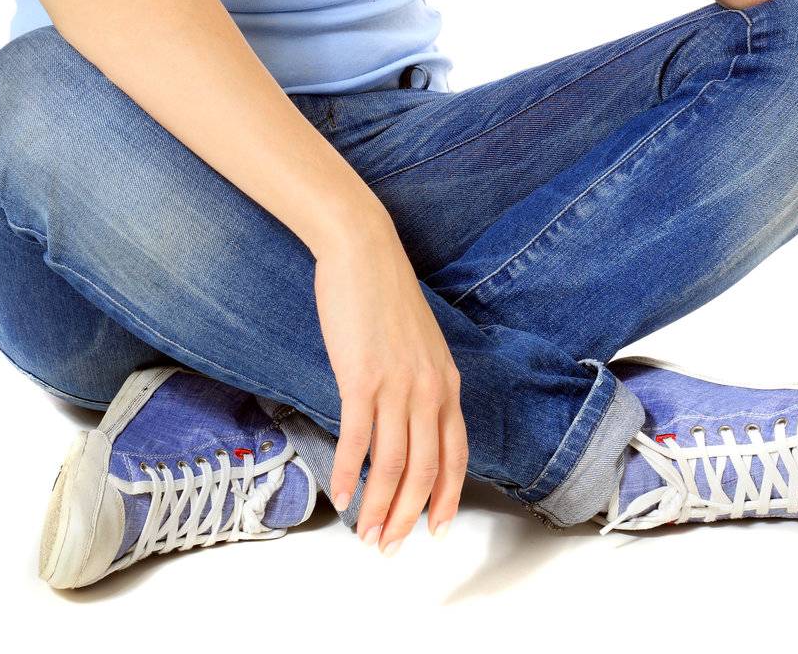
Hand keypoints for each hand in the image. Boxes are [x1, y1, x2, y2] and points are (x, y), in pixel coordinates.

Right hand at [313, 225, 467, 551]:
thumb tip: (408, 421)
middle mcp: (429, 388)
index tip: (435, 529)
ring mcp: (397, 384)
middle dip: (408, 516)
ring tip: (366, 534)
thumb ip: (420, 383)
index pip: (455, 454)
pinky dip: (349, 473)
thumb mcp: (419, 344)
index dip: (445, 496)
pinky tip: (341, 494)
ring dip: (379, 507)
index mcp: (446, 381)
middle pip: (424, 470)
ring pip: (393, 464)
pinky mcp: (362, 377)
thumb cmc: (384, 294)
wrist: (363, 251)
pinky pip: (358, 438)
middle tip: (390, 546)